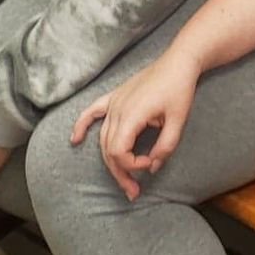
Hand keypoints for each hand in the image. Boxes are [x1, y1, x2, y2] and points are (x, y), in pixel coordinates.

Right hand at [69, 52, 202, 199]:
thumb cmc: (179, 90)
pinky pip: (91, 112)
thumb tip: (154, 166)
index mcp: (131, 115)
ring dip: (111, 161)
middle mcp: (117, 110)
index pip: (119, 151)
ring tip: (124, 181)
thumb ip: (166, 146)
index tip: (151, 162)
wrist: (178, 62)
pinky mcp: (114, 97)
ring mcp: (113, 102)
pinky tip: (74, 139)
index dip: (133, 165)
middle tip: (134, 192)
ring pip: (103, 138)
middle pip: (109, 150)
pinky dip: (82, 126)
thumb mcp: (178, 121)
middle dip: (121, 173)